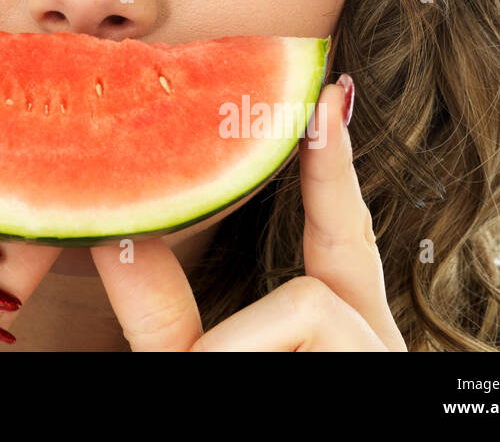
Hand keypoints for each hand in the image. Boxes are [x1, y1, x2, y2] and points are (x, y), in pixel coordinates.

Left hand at [91, 76, 406, 350]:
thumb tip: (117, 232)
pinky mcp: (378, 359)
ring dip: (228, 348)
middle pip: (349, 236)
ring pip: (302, 297)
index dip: (334, 166)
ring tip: (210, 373)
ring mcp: (382, 356)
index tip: (332, 96)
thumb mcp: (187, 364)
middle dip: (337, 163)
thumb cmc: (230, 417)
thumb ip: (157, 309)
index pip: (339, 238)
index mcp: (327, 339)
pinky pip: (302, 313)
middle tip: (330, 89)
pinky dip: (241, 353)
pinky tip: (226, 371)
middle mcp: (371, 343)